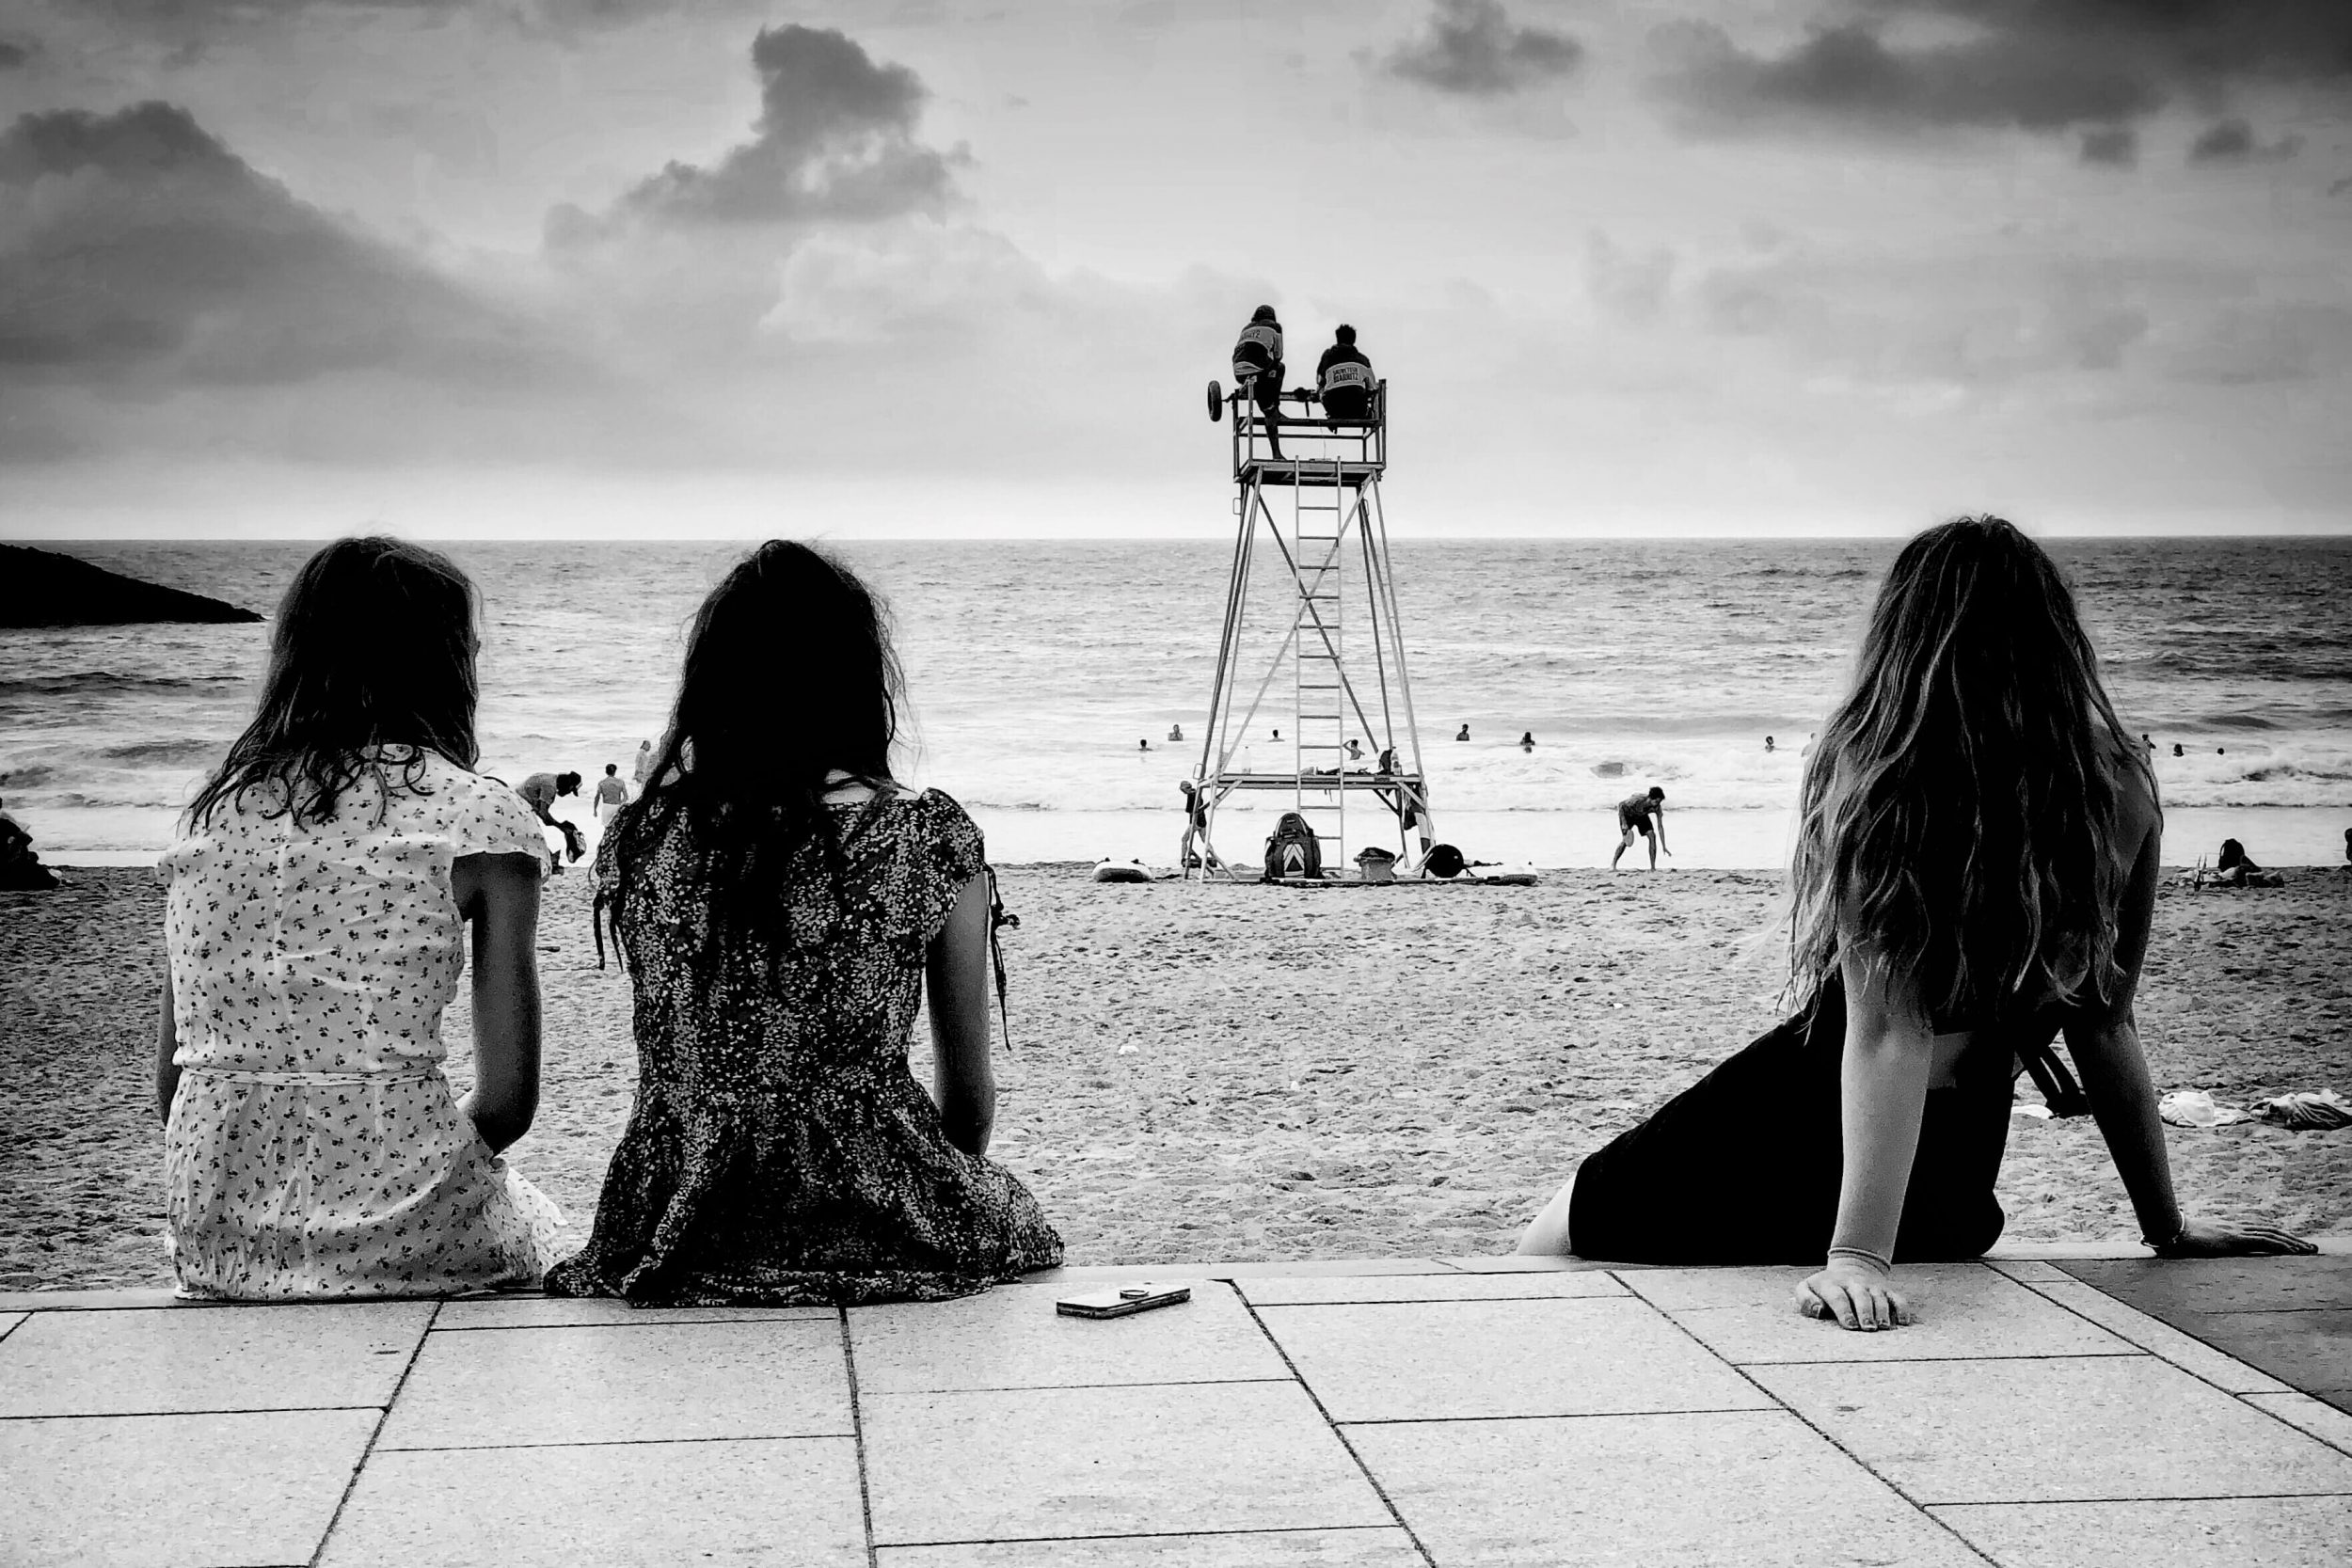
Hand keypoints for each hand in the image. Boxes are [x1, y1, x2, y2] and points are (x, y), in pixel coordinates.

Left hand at [1796, 1259, 1916, 1330]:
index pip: (1838, 1297)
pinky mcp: (1887, 1290)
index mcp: (1832, 1284)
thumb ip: (1805, 1299)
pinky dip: (1902, 1309)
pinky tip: (1903, 1322)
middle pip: (1861, 1297)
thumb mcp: (1807, 1288)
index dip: (1844, 1311)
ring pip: (1879, 1298)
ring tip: (1883, 1327)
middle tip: (1868, 1328)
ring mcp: (1872, 1286)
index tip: (1850, 1326)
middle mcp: (1854, 1284)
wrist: (1850, 1266)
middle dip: (1865, 1312)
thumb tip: (1817, 1311)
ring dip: (1882, 1312)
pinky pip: (1898, 1298)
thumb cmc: (1825, 1288)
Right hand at [2154, 1217, 2315, 1256]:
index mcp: (2228, 1229)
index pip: (2260, 1230)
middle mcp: (2236, 1228)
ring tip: (2309, 1251)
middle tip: (2311, 1248)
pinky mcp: (2235, 1239)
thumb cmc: (2176, 1238)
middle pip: (2271, 1231)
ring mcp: (2236, 1232)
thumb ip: (2198, 1247)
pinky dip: (2280, 1245)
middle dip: (2293, 1239)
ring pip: (2272, 1234)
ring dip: (2293, 1243)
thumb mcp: (2193, 1245)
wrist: (2168, 1230)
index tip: (2293, 1244)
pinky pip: (2263, 1241)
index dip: (2278, 1236)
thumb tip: (2189, 1253)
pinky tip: (2292, 1252)